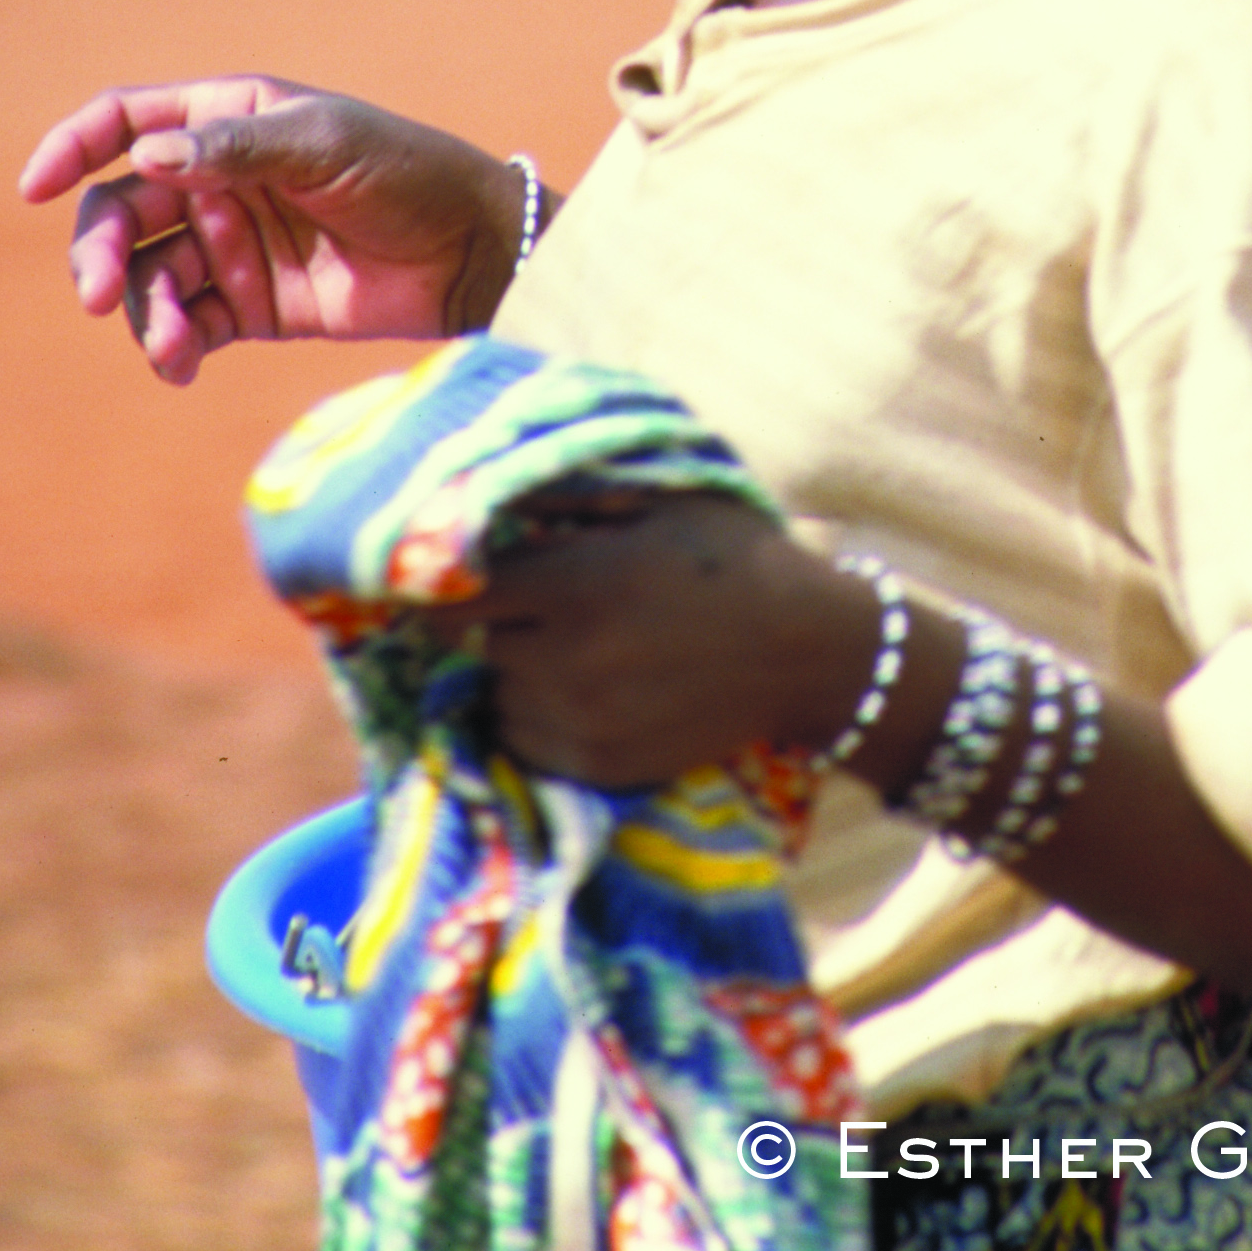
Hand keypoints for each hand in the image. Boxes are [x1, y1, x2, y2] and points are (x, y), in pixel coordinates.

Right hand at [19, 78, 535, 387]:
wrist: (471, 253)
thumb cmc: (408, 173)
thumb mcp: (326, 144)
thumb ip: (235, 148)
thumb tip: (145, 155)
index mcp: (230, 118)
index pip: (127, 123)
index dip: (74, 146)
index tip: (35, 186)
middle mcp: (216, 179)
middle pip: (121, 210)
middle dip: (101, 250)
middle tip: (102, 293)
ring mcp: (229, 245)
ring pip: (146, 276)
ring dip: (139, 310)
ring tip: (167, 343)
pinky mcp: (249, 306)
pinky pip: (183, 325)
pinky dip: (169, 346)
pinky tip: (180, 363)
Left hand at [431, 494, 880, 788]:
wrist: (806, 650)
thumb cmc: (733, 557)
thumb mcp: (661, 501)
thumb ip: (573, 496)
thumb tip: (494, 483)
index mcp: (579, 583)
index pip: (462, 591)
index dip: (445, 580)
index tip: (446, 573)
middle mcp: (568, 659)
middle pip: (478, 643)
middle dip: (495, 620)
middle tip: (529, 602)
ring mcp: (583, 722)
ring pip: (499, 695)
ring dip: (513, 671)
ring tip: (561, 646)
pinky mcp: (600, 767)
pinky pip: (529, 742)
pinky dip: (537, 716)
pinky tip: (579, 688)